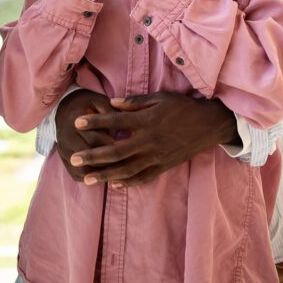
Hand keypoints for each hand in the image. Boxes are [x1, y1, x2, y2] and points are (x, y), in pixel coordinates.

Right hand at [54, 89, 118, 181]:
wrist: (66, 109)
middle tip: (127, 163)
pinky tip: (107, 177)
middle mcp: (66, 137)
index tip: (128, 148)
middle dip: (108, 161)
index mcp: (75, 121)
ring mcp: (63, 150)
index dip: (111, 145)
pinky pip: (77, 174)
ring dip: (100, 173)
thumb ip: (110, 111)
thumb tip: (124, 121)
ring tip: (119, 173)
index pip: (94, 138)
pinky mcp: (64, 160)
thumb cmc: (89, 105)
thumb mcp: (99, 101)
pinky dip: (92, 179)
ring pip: (82, 169)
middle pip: (88, 156)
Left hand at [69, 92, 237, 187]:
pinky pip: (143, 178)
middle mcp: (149, 141)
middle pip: (116, 151)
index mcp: (147, 121)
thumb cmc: (183, 108)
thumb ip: (135, 103)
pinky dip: (128, 182)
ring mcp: (156, 156)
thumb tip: (112, 104)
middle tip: (74, 159)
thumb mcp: (160, 98)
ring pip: (126, 169)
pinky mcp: (163, 166)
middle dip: (93, 156)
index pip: (115, 122)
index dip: (95, 121)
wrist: (208, 125)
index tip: (77, 122)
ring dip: (105, 175)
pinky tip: (114, 184)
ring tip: (87, 178)